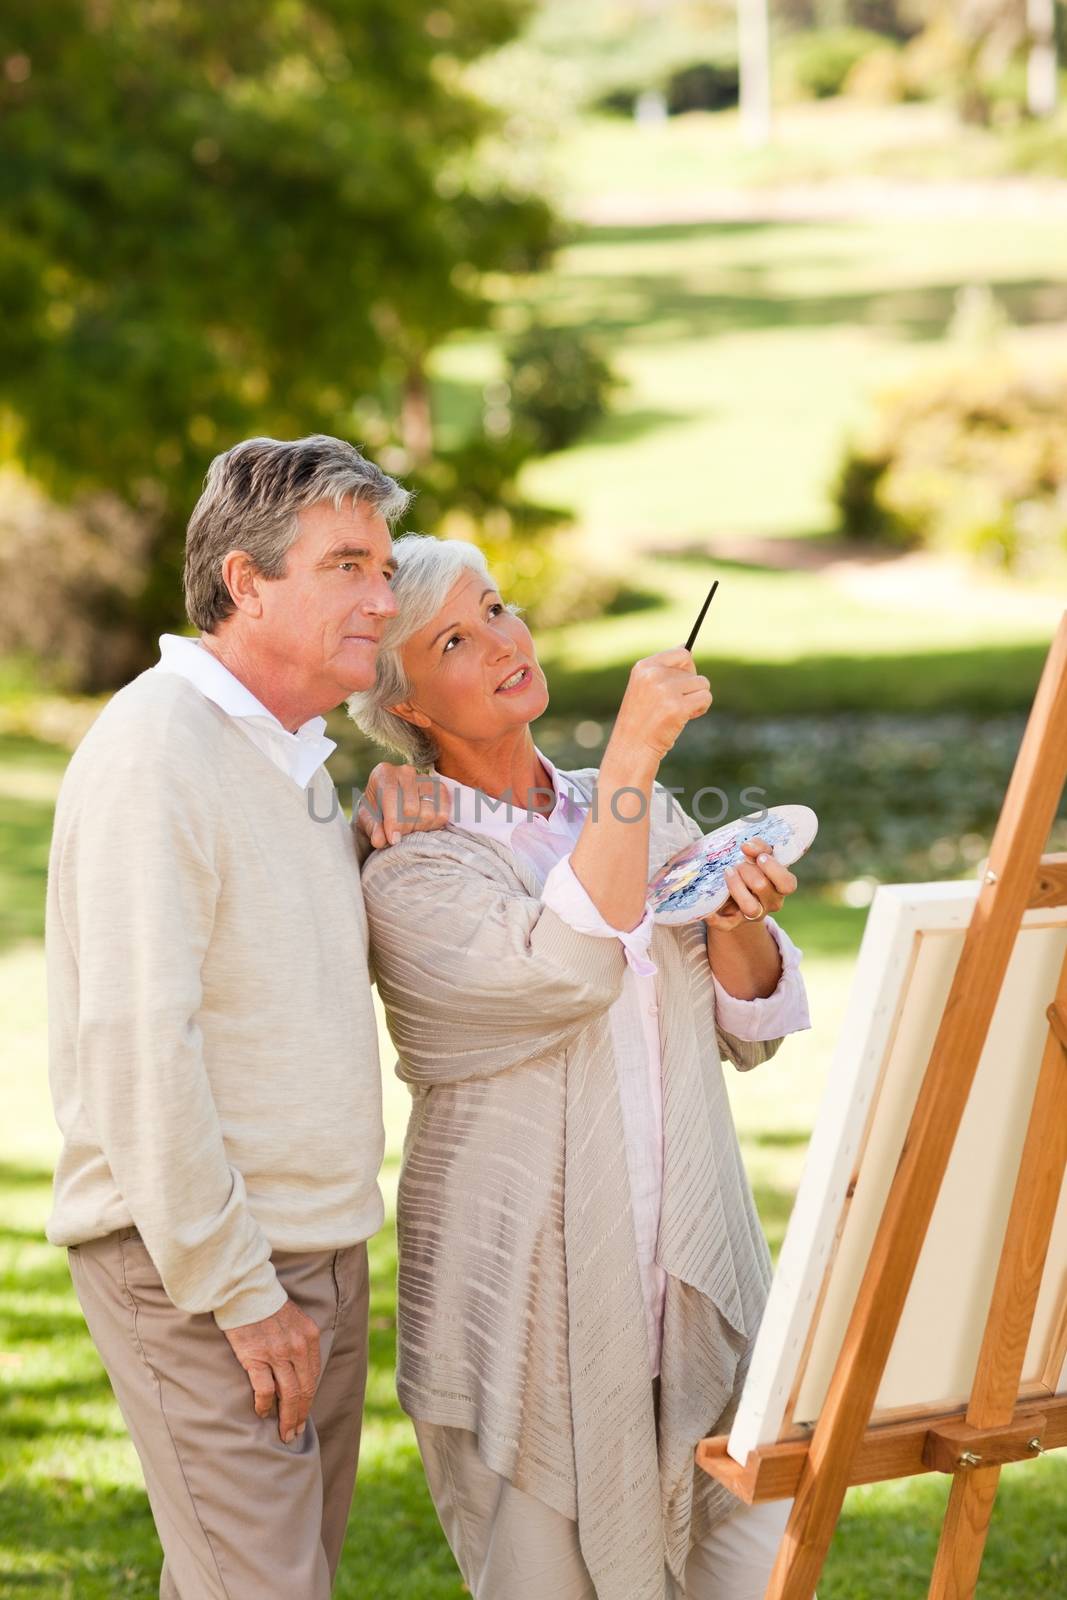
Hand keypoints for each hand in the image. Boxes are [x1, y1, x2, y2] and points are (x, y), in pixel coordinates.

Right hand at [223, 1297, 321, 1442]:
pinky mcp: (257, 1357)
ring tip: (285, 1433)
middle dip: (300, 1415)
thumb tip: (297, 1370)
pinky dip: (264, 1405)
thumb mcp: (294, 1320)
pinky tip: (261, 1413)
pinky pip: (265, 1389)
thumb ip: (299, 1342)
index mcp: (309, 1337)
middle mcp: (298, 1347)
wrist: (245, 1289)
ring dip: (287, 1418)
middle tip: (294, 1433)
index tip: (304, 1415)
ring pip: (289, 1394)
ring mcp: (278, 1353)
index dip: (309, 1400)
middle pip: (304, 1390)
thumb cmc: (267, 1305)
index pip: (313, 1377)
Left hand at [356, 761, 450, 848]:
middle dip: (405, 829)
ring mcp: (426, 779)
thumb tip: (380, 840)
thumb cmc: (376, 811)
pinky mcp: (440, 789)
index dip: (394, 821)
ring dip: (419, 829)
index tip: (393, 839)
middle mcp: (406, 772)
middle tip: (399, 836)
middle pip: (411, 808)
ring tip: (410, 830)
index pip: (392, 796)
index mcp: (384, 774)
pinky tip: (422, 826)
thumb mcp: (368, 820)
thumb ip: (373, 829)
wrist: (388, 805)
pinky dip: (433, 826)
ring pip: (429, 813)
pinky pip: (443, 813)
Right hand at [609, 649, 711, 770]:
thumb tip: (686, 646)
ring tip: (679, 712)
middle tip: (674, 704)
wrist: (632, 747)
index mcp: (643, 667)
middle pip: (694, 671)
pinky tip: (685, 718)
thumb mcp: (645, 687)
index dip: (687, 669)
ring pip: (703, 684)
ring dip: (697, 699)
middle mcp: (654, 675)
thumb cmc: (641, 718)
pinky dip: (701, 708)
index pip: (682, 654)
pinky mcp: (678, 707)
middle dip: (690, 688)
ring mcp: (666, 690)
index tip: (680, 684)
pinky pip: (706, 698)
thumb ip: (664, 668)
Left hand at [704, 837, 797, 932]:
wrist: (736, 889)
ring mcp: (754, 915)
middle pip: (763, 888)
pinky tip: (707, 910)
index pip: (788, 883)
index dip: (774, 869)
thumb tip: (747, 846)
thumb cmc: (752, 867)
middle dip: (747, 871)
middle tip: (738, 863)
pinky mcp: (735, 922)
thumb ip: (758, 847)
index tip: (759, 857)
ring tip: (728, 872)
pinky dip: (716, 918)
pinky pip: (726, 925)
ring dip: (736, 887)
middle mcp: (771, 903)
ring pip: (750, 908)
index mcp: (781, 887)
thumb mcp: (759, 854)